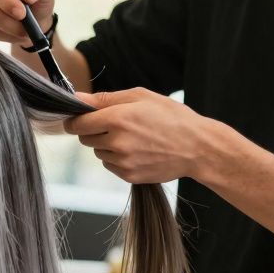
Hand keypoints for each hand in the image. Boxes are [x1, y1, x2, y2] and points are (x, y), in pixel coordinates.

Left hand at [63, 89, 213, 184]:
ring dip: (107, 145)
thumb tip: (77, 99)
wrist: (198, 148)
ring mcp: (122, 161)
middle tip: (115, 125)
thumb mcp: (141, 97)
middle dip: (94, 131)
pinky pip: (110, 165)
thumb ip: (105, 99)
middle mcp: (117, 142)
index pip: (77, 124)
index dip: (75, 121)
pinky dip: (117, 158)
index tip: (78, 119)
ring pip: (98, 152)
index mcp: (118, 119)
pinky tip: (137, 150)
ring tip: (133, 137)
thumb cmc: (172, 117)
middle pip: (85, 139)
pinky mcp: (128, 175)